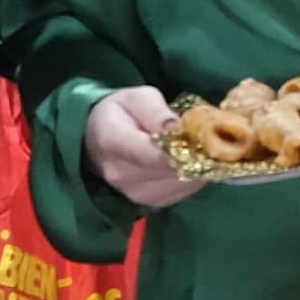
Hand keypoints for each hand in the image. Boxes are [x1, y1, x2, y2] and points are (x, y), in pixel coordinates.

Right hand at [79, 86, 203, 211]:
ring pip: (185, 181)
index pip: (153, 155)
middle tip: (201, 133)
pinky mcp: (153, 202)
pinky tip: (186, 158)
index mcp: (113, 143)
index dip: (182, 148)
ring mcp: (137, 193)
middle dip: (195, 152)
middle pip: (174, 170)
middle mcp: (122, 175)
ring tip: (191, 144)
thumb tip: (177, 129)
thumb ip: (156, 112)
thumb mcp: (136, 98)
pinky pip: (186, 190)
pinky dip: (193, 174)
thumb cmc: (120, 112)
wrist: (98, 139)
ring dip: (197, 163)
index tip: (200, 136)